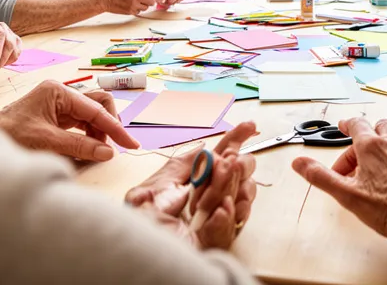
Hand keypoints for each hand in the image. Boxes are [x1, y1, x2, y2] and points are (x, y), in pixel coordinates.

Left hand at [0, 80, 139, 160]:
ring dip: (99, 133)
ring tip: (98, 152)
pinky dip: (88, 136)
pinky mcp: (56, 117)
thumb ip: (80, 146)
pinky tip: (88, 148)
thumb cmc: (9, 136)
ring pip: (92, 115)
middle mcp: (61, 94)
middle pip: (98, 104)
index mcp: (58, 91)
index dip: (115, 128)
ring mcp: (58, 104)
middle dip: (108, 126)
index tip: (130, 143)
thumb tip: (108, 152)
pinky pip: (81, 123)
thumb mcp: (47, 142)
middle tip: (111, 148)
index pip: (96, 108)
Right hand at [103, 0, 160, 14]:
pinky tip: (131, 5)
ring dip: (143, 6)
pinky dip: (137, 9)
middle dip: (150, 1)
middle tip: (145, 0)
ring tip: (136, 2)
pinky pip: (140, 12)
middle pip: (152, 2)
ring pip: (146, 7)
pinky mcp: (131, 11)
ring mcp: (133, 4)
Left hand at [125, 122, 257, 248]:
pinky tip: (217, 213)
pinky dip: (224, 218)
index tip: (250, 126)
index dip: (234, 140)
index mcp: (191, 185)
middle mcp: (206, 200)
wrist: (136, 259)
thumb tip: (203, 147)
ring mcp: (214, 221)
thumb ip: (179, 167)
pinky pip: (231, 225)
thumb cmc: (138, 229)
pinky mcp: (217, 242)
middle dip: (235, 167)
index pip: (218, 157)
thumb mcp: (152, 189)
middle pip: (237, 173)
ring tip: (212, 197)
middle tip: (229, 164)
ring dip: (227, 191)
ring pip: (239, 196)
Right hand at [292, 118, 386, 239]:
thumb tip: (299, 163)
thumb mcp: (346, 194)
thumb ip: (321, 176)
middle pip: (379, 127)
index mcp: (372, 147)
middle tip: (358, 158)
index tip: (344, 126)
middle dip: (367, 137)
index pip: (357, 125)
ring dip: (386, 149)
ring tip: (378, 171)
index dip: (348, 125)